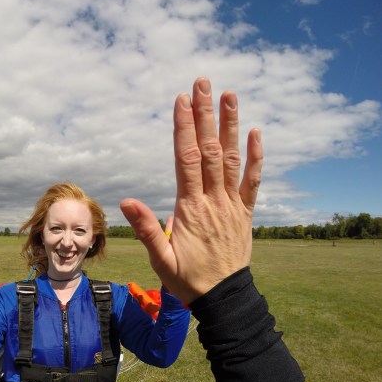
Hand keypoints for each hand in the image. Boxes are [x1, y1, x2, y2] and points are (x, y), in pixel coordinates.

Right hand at [120, 78, 262, 303]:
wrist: (224, 299)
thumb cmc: (188, 280)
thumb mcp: (160, 260)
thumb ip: (146, 229)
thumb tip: (126, 200)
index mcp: (190, 208)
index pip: (186, 160)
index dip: (184, 128)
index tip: (182, 101)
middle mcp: (213, 200)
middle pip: (209, 150)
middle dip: (205, 115)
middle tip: (203, 83)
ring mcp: (232, 204)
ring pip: (231, 158)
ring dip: (230, 125)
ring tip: (229, 95)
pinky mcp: (244, 212)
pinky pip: (253, 180)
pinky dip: (256, 156)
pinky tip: (256, 132)